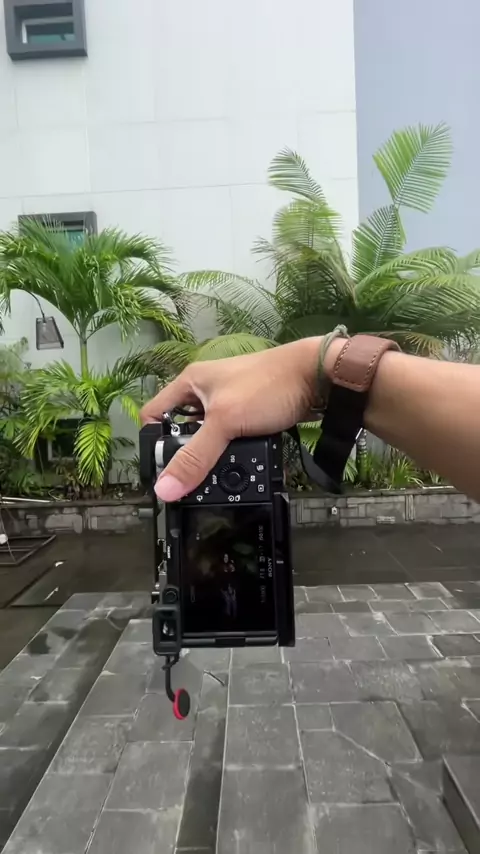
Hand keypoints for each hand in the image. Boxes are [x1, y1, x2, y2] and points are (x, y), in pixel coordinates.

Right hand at [140, 336, 322, 499]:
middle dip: (186, 453)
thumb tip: (165, 489)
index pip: (154, 413)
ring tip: (214, 476)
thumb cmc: (267, 387)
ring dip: (211, 455)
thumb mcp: (225, 422)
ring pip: (209, 436)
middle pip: (181, 429)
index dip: (152, 441)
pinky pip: (232, 438)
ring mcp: (230, 402)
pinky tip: (239, 467)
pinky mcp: (250, 414)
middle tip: (189, 480)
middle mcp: (206, 390)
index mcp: (190, 382)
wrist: (318, 377)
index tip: (161, 469)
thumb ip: (195, 457)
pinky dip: (233, 452)